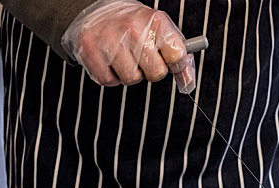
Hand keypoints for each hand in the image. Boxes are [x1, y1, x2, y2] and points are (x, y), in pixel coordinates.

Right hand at [61, 0, 195, 92]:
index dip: (177, 66)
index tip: (172, 63)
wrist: (97, 11)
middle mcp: (133, 28)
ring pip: (132, 79)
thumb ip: (179, 56)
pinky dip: (111, 75)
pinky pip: (110, 81)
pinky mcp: (90, 52)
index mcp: (155, 21)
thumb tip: (188, 84)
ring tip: (124, 56)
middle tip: (142, 57)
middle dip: (151, 70)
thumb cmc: (135, 26)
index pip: (178, 57)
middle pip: (156, 73)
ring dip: (130, 74)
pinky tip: (110, 59)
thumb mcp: (161, 31)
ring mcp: (110, 40)